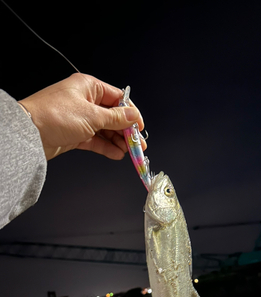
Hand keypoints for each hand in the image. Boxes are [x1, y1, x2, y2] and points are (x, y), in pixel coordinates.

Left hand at [18, 73, 145, 160]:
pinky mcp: (75, 134)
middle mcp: (85, 101)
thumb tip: (134, 117)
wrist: (29, 134)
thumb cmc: (56, 115)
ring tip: (128, 152)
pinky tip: (116, 154)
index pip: (118, 99)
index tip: (140, 127)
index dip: (131, 113)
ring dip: (117, 141)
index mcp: (89, 87)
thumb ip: (116, 118)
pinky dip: (106, 147)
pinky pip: (96, 140)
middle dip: (126, 131)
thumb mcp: (92, 115)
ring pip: (105, 130)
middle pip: (113, 116)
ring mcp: (80, 118)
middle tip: (137, 144)